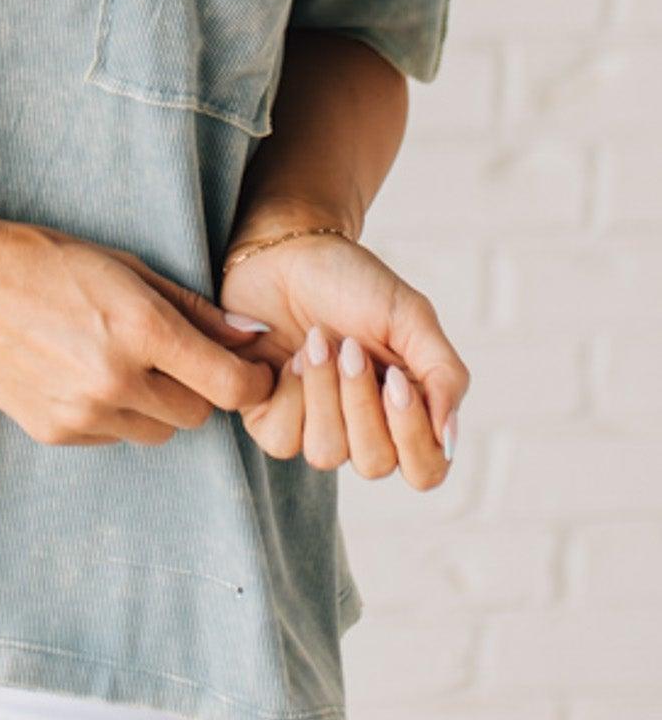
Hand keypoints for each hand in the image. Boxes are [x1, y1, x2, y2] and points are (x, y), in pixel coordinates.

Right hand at [0, 212, 275, 446]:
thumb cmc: (54, 263)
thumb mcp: (130, 270)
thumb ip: (196, 310)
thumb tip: (251, 338)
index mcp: (142, 330)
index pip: (229, 387)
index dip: (253, 384)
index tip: (253, 374)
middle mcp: (116, 379)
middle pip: (197, 415)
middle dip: (198, 389)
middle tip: (173, 357)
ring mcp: (83, 413)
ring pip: (157, 432)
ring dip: (155, 405)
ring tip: (121, 362)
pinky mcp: (56, 433)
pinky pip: (113, 436)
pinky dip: (113, 414)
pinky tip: (83, 373)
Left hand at [217, 228, 466, 488]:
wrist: (289, 250)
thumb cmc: (354, 281)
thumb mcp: (411, 316)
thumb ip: (444, 375)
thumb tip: (451, 439)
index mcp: (406, 409)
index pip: (425, 469)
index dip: (411, 435)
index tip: (395, 379)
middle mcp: (363, 427)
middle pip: (374, 464)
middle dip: (359, 400)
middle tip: (349, 346)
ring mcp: (316, 424)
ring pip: (325, 454)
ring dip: (321, 390)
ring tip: (316, 341)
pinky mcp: (269, 415)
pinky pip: (281, 440)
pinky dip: (287, 393)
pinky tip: (288, 357)